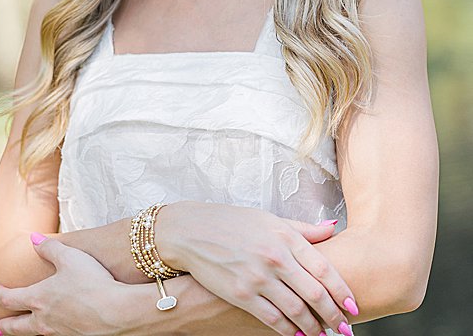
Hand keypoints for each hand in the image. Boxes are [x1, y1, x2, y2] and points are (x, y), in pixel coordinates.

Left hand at [0, 235, 129, 335]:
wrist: (119, 312)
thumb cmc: (92, 282)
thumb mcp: (69, 257)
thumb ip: (49, 247)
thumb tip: (33, 239)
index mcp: (38, 298)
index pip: (9, 298)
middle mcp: (45, 320)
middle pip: (17, 327)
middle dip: (4, 327)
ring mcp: (61, 333)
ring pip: (36, 335)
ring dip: (24, 333)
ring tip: (21, 332)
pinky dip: (48, 334)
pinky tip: (52, 332)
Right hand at [156, 202, 356, 335]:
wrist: (190, 231)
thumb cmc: (230, 222)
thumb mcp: (268, 218)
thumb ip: (302, 229)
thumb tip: (332, 229)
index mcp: (285, 237)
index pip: (325, 270)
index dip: (343, 292)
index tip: (353, 306)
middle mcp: (275, 258)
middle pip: (316, 294)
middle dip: (334, 316)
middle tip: (345, 329)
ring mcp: (258, 277)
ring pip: (298, 311)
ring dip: (314, 327)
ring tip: (321, 334)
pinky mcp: (241, 294)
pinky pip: (273, 319)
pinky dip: (288, 330)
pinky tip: (295, 334)